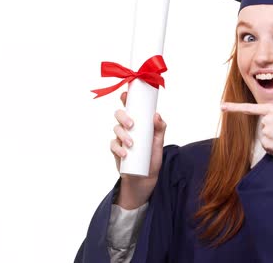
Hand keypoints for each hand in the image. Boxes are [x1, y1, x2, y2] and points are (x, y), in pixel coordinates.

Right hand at [110, 91, 166, 208]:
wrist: (145, 178)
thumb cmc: (152, 156)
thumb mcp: (159, 142)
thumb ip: (160, 128)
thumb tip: (157, 115)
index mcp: (138, 122)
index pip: (130, 106)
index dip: (126, 98)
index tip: (126, 94)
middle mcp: (127, 127)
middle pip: (119, 115)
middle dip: (124, 117)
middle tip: (132, 125)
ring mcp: (120, 138)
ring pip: (115, 129)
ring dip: (123, 135)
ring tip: (132, 144)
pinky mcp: (116, 150)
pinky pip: (113, 145)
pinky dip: (118, 149)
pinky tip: (125, 153)